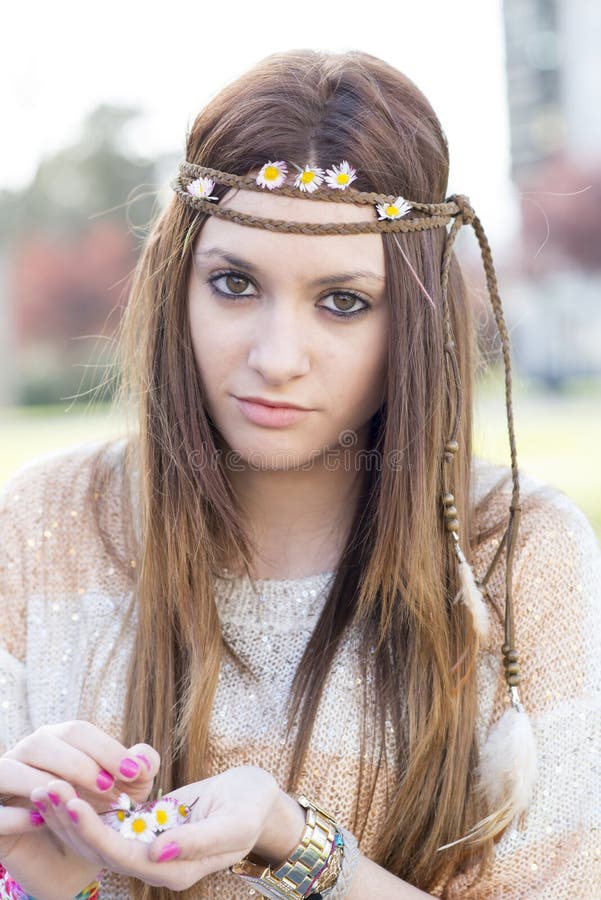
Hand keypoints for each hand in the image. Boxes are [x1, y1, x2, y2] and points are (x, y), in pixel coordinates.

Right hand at [0, 720, 159, 898]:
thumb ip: (141, 769)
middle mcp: (27, 755)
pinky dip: (13, 815)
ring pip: (8, 769)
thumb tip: (142, 759)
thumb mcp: (127, 792)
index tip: (133, 772)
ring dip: (39, 782)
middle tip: (108, 788)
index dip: (105, 748)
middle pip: (42, 742)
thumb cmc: (98, 813)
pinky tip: (40, 822)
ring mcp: (3, 784)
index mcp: (59, 741)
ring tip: (72, 803)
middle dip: (78, 763)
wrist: (69, 859)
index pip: (77, 731)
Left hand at [31, 765, 290, 890]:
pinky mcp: (148, 825)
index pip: (124, 856)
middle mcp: (157, 863)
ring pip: (101, 836)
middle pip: (103, 849)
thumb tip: (157, 853)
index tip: (71, 803)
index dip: (94, 832)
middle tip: (46, 789)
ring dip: (73, 815)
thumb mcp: (234, 822)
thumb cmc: (251, 808)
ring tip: (47, 787)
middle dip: (72, 822)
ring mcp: (150, 845)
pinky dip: (90, 805)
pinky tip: (69, 786)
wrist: (258, 799)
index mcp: (176, 870)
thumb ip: (198, 841)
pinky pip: (112, 820)